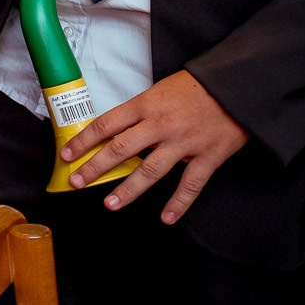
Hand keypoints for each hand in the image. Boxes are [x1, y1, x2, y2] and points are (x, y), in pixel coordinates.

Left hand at [62, 70, 250, 223]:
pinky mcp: (208, 156)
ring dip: (129, 190)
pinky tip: (167, 218)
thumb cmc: (195, 88)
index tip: (67, 154)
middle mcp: (160, 125)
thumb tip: (115, 132)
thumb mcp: (159, 91)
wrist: (236, 86)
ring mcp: (184, 143)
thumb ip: (139, 112)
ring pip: (151, 170)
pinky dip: (179, 203)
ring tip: (111, 204)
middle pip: (120, 149)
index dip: (84, 141)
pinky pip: (190, 184)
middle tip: (77, 181)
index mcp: (145, 105)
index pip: (106, 124)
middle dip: (95, 167)